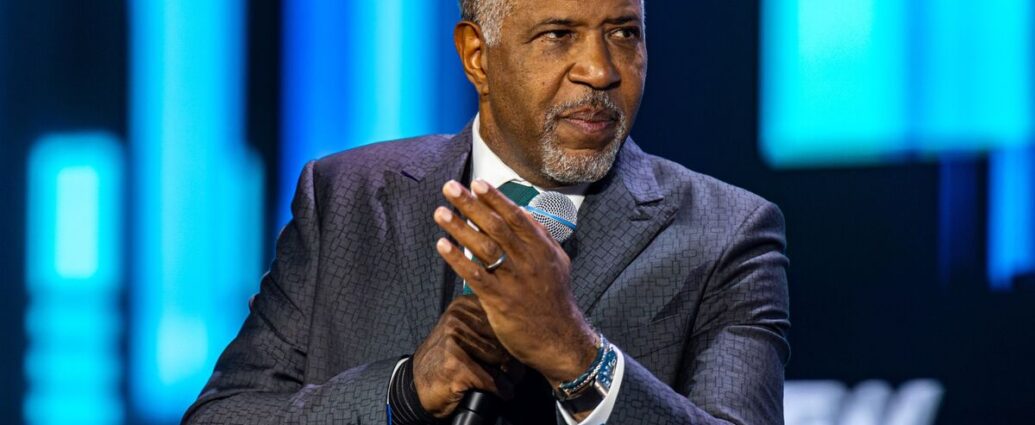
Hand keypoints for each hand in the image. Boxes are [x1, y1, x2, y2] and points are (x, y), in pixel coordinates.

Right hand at [411, 296, 511, 417]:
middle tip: (516, 371)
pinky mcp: (456, 367)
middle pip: (504, 338)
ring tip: (510, 381)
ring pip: (502, 358)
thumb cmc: (445, 358)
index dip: (514, 336)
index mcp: (463, 307)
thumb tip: (521, 328)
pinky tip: (502, 392)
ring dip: (510, 376)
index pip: (503, 316)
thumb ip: (485, 321)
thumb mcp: (462, 329)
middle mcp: (457, 320)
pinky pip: (493, 380)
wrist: (419, 384)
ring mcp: (455, 342)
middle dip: (515, 358)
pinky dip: (502, 390)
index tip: (519, 348)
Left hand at [433, 179, 598, 387]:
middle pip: (495, 226)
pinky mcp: (500, 300)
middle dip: (471, 205)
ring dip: (460, 228)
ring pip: (483, 247)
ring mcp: (514, 280)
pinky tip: (443, 246)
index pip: (516, 216)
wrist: (560, 339)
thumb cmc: (555, 299)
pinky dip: (458, 259)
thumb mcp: (557, 262)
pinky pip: (475, 275)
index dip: (495, 198)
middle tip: (450, 188)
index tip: (477, 183)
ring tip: (440, 212)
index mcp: (542, 248)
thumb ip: (541, 238)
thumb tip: (524, 214)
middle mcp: (528, 260)